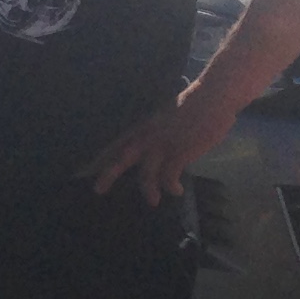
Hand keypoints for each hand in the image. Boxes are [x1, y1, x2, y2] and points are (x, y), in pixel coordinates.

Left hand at [85, 85, 233, 203]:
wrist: (213, 96)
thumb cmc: (195, 104)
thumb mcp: (167, 116)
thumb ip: (158, 131)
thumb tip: (156, 146)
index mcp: (144, 125)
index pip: (117, 142)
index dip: (102, 156)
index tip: (86, 168)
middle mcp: (149, 135)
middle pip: (122, 158)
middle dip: (108, 174)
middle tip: (97, 190)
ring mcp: (163, 144)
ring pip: (146, 174)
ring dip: (148, 191)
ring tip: (153, 202)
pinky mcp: (180, 152)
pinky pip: (169, 177)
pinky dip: (171, 187)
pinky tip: (177, 191)